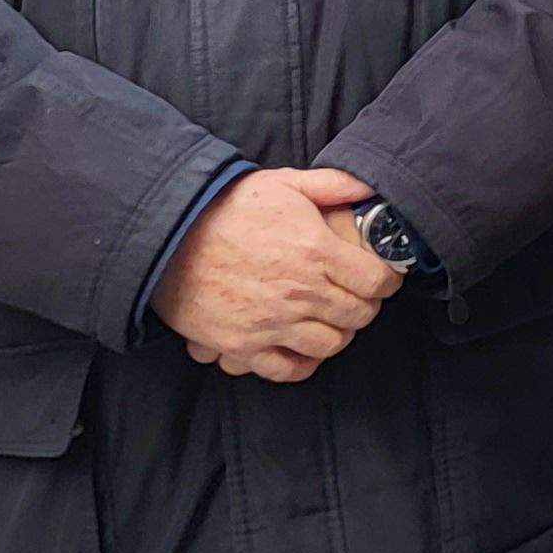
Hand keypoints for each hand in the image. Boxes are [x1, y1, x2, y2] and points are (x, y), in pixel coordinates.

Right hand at [153, 168, 400, 380]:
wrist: (166, 237)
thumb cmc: (227, 208)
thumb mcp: (283, 183)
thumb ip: (333, 184)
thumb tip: (368, 187)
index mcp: (316, 251)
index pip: (377, 282)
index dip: (386, 280)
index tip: (380, 277)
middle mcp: (300, 292)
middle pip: (358, 315)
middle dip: (365, 306)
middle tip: (355, 297)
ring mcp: (271, 323)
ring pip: (331, 345)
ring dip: (337, 333)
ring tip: (330, 319)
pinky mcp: (242, 345)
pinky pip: (288, 369)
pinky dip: (303, 363)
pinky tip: (302, 346)